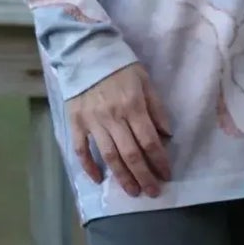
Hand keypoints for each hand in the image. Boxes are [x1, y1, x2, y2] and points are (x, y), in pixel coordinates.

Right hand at [67, 64, 172, 199]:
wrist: (85, 52)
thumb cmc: (120, 66)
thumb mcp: (145, 80)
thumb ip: (156, 108)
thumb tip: (167, 135)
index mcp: (133, 106)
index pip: (149, 141)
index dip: (159, 160)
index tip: (167, 174)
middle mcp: (113, 118)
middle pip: (131, 154)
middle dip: (144, 176)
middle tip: (153, 192)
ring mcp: (92, 122)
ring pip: (109, 156)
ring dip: (122, 177)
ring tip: (133, 191)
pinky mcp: (76, 123)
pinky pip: (81, 150)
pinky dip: (89, 166)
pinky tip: (99, 179)